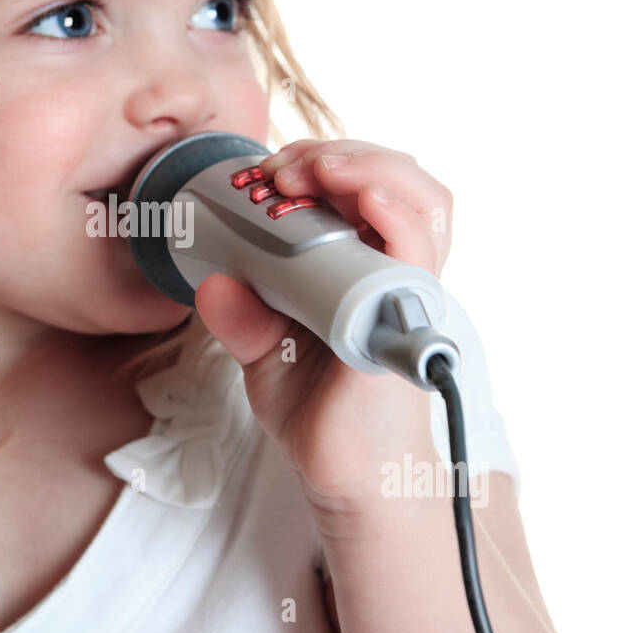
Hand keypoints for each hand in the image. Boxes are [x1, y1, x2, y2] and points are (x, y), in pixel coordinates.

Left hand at [194, 138, 454, 529]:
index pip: (365, 187)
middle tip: (280, 168)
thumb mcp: (264, 353)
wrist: (342, 477)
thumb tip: (213, 283)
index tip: (265, 172)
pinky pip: (419, 251)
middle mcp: (393, 271)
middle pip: (396, 179)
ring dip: (363, 167)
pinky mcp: (407, 320)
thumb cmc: (316, 412)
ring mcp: (405, 292)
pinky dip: (395, 210)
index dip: (321, 163)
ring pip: (421, 199)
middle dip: (335, 155)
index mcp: (363, 266)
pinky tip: (362, 192)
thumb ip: (241, 316)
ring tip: (312, 170)